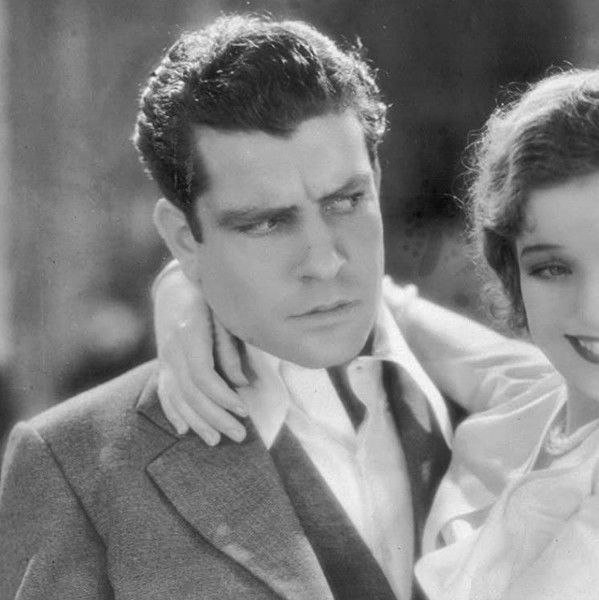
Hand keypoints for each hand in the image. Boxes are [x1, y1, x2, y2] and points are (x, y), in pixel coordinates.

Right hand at [153, 262, 248, 444]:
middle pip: (191, 393)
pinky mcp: (163, 363)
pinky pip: (165, 392)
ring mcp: (164, 359)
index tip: (244, 410)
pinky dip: (173, 413)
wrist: (174, 284)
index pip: (203, 377)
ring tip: (215, 441)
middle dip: (215, 418)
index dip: (223, 397)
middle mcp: (172, 350)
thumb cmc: (206, 296)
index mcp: (189, 335)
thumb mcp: (223, 312)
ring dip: (197, 422)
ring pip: (177, 398)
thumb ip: (230, 346)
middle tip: (239, 435)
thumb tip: (241, 382)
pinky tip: (183, 430)